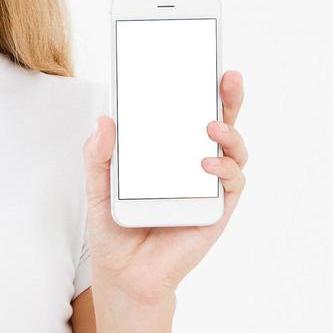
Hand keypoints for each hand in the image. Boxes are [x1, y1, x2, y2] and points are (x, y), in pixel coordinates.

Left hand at [82, 71, 246, 307]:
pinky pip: (232, 183)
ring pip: (234, 149)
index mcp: (169, 151)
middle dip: (228, 96)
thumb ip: (99, 155)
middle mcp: (194, 162)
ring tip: (211, 125)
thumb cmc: (117, 228)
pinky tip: (206, 164)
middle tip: (227, 76)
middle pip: (220, 121)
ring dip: (230, 132)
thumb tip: (106, 120)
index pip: (187, 110)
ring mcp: (209, 185)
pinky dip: (224, 170)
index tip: (200, 57)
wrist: (125, 276)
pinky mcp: (218, 210)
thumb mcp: (98, 186)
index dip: (198, 85)